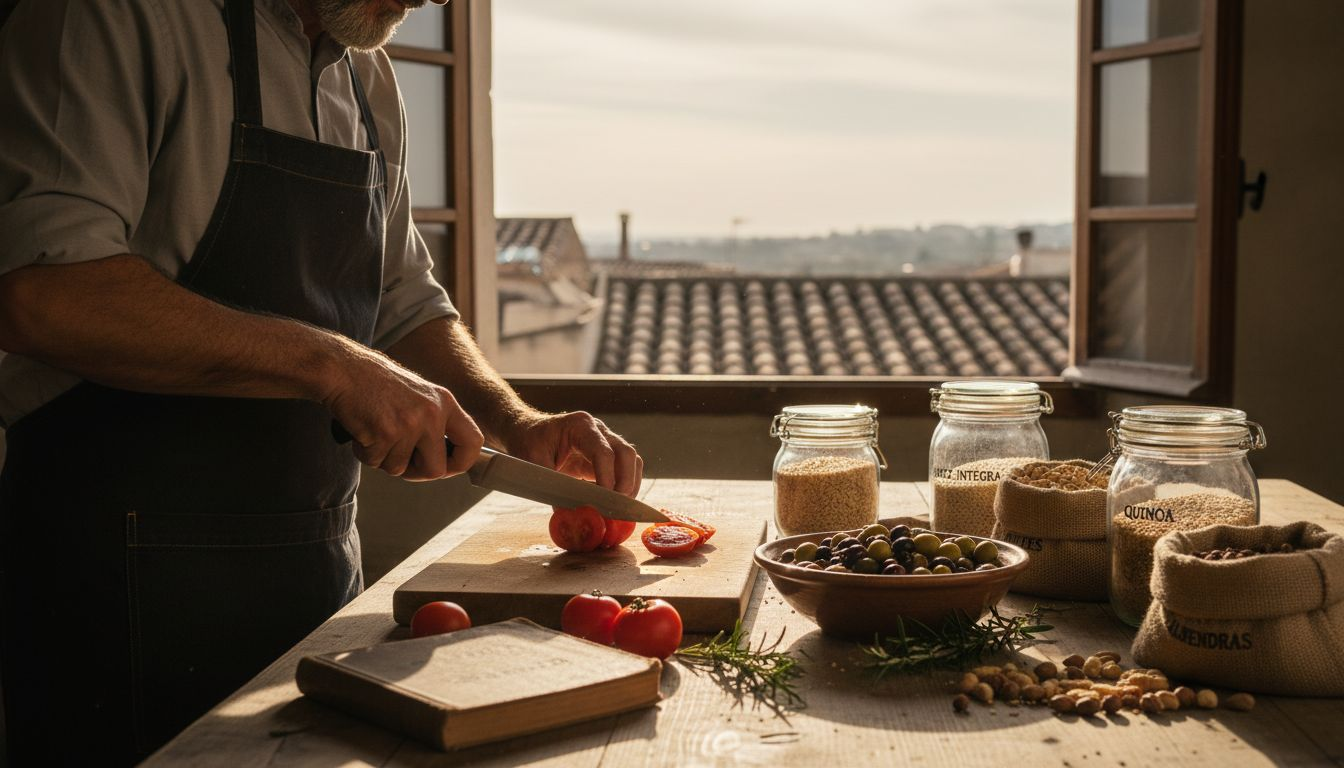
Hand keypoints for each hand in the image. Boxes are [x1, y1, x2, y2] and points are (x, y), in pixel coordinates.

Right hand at [322, 344, 483, 480]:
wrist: (344, 369)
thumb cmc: (377, 383)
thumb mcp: (420, 396)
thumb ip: (436, 423)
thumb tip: (445, 461)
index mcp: (445, 403)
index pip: (473, 442)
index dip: (462, 463)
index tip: (447, 467)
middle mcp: (432, 413)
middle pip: (436, 470)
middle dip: (416, 473)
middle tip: (401, 460)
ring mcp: (409, 424)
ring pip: (400, 469)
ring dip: (384, 458)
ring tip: (376, 432)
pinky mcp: (384, 433)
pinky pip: (377, 462)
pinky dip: (366, 453)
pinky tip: (363, 431)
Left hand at [505, 411, 643, 496]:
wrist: (527, 432)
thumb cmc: (528, 443)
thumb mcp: (533, 464)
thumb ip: (553, 487)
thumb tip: (571, 517)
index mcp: (580, 426)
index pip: (603, 452)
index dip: (607, 478)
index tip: (605, 502)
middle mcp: (598, 430)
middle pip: (626, 453)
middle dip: (626, 482)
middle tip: (618, 508)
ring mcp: (605, 441)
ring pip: (631, 461)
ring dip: (630, 486)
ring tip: (616, 509)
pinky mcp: (606, 456)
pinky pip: (624, 469)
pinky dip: (624, 486)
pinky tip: (610, 503)